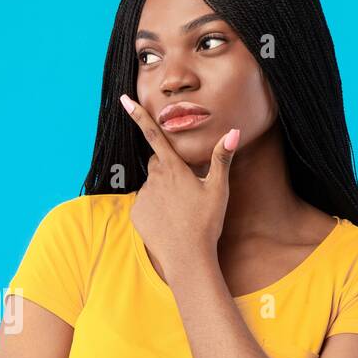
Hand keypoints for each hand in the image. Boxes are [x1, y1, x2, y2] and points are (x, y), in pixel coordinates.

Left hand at [119, 92, 238, 281]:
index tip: (124, 100)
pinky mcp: (136, 213)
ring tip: (181, 211)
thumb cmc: (206, 222)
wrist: (187, 257)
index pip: (154, 135)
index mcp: (174, 169)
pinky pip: (145, 204)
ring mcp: (143, 197)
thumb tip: (233, 132)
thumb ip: (222, 158)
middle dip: (169, 168)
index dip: (138, 116)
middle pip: (159, 163)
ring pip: (153, 185)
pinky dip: (156, 208)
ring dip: (164, 191)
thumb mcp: (219, 189)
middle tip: (187, 189)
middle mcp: (155, 179)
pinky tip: (170, 221)